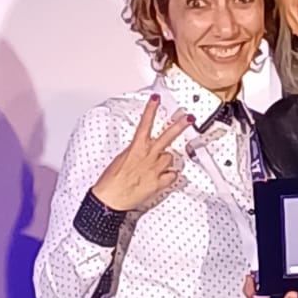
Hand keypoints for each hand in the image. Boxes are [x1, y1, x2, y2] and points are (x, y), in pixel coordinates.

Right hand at [91, 96, 191, 211]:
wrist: (110, 198)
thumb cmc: (111, 181)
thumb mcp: (121, 159)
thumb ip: (136, 151)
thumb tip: (143, 149)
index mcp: (136, 148)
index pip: (145, 124)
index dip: (151, 110)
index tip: (156, 99)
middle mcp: (148, 156)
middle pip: (167, 136)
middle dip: (179, 125)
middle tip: (187, 117)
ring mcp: (155, 169)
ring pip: (170, 158)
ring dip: (166, 160)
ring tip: (157, 165)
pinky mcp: (159, 183)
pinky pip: (172, 176)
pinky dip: (169, 176)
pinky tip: (163, 177)